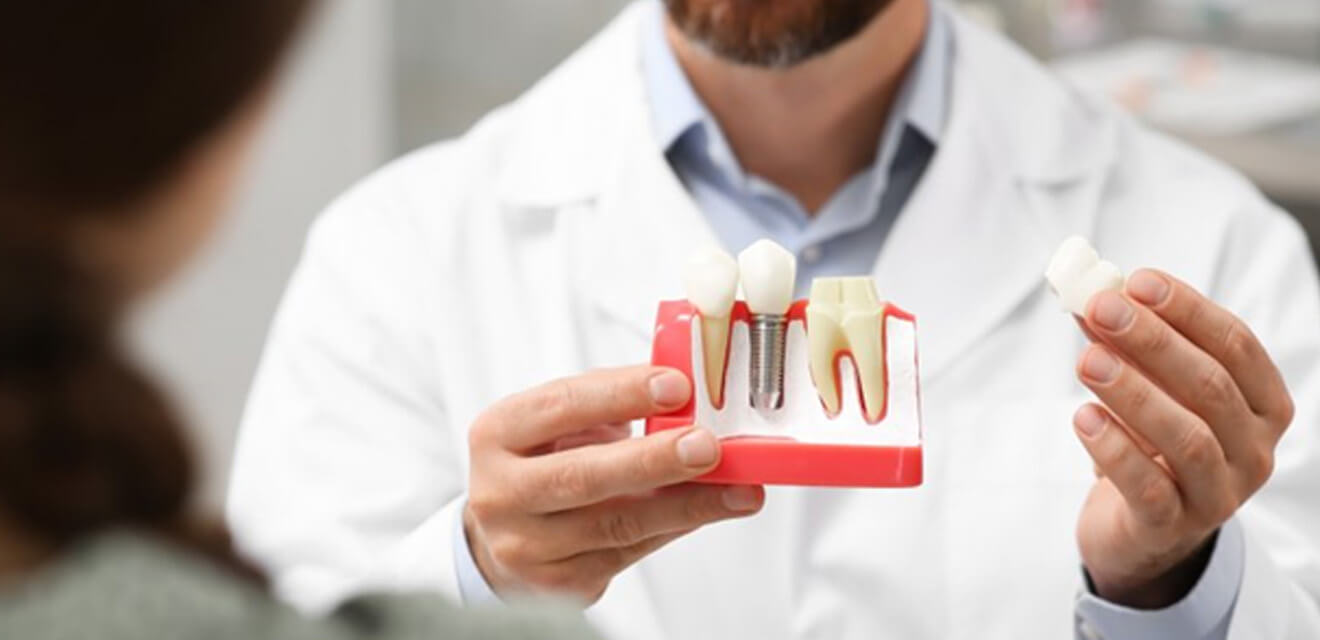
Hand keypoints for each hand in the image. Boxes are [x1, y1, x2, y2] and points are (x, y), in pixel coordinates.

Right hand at [464, 365, 764, 603]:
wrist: (503, 535)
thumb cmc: (542, 463)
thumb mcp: (559, 422)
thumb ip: (612, 401)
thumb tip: (685, 394)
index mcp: (497, 434)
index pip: (561, 406)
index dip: (620, 393)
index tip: (675, 386)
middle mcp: (501, 492)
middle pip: (583, 476)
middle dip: (653, 459)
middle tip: (706, 445)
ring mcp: (526, 545)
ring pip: (616, 525)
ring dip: (685, 504)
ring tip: (735, 487)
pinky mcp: (557, 584)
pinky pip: (628, 554)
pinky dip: (675, 528)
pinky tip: (707, 510)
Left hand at [1071, 269, 1293, 607]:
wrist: (1140, 530)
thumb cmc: (1150, 443)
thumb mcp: (1145, 387)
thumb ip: (1120, 343)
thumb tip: (1088, 294)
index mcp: (1261, 404)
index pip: (1236, 345)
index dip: (1188, 310)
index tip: (1137, 281)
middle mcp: (1254, 449)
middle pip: (1211, 386)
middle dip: (1153, 342)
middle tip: (1102, 308)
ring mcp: (1219, 494)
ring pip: (1186, 438)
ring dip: (1133, 392)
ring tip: (1086, 360)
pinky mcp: (1173, 527)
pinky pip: (1148, 487)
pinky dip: (1115, 448)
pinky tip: (1082, 417)